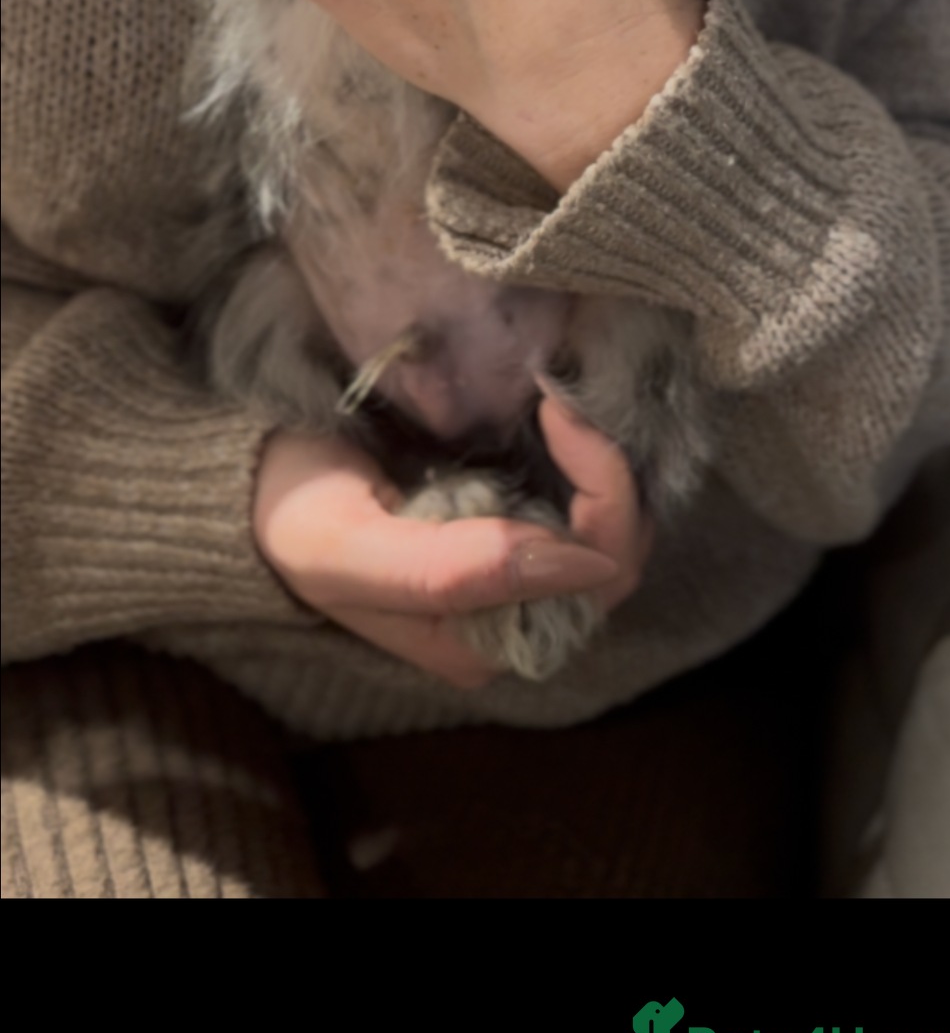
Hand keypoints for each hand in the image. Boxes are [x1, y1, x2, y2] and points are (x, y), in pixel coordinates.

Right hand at [253, 386, 652, 688]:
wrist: (250, 476)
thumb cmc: (294, 516)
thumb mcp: (353, 550)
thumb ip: (455, 571)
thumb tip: (587, 567)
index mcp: (484, 642)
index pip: (595, 581)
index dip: (602, 496)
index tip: (556, 410)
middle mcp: (513, 614)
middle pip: (617, 550)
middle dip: (608, 468)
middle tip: (563, 390)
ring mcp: (517, 565)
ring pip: (608, 518)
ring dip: (599, 453)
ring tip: (558, 390)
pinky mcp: (511, 516)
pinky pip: (580, 489)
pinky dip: (579, 446)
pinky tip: (549, 401)